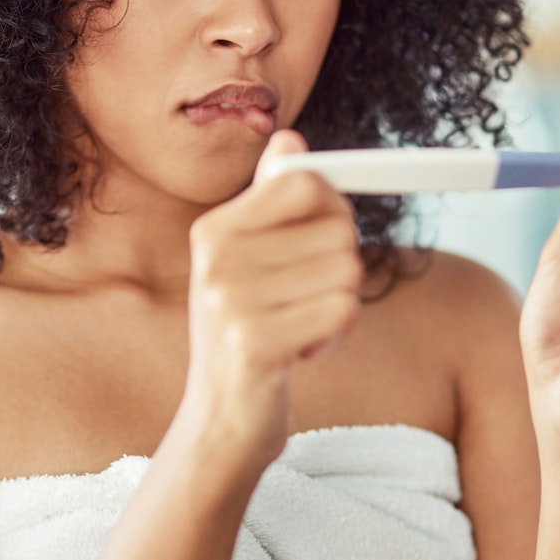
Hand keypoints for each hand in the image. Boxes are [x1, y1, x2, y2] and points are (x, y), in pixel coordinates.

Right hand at [178, 130, 363, 468]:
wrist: (220, 423)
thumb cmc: (247, 335)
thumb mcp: (248, 263)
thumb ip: (269, 200)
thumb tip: (288, 136)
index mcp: (213, 230)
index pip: (304, 181)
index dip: (333, 208)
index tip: (321, 242)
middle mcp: (215, 259)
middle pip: (337, 226)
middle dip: (340, 265)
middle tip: (305, 300)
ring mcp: (230, 302)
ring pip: (346, 271)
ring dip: (338, 307)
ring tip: (298, 329)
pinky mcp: (255, 344)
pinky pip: (341, 311)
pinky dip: (336, 336)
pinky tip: (302, 352)